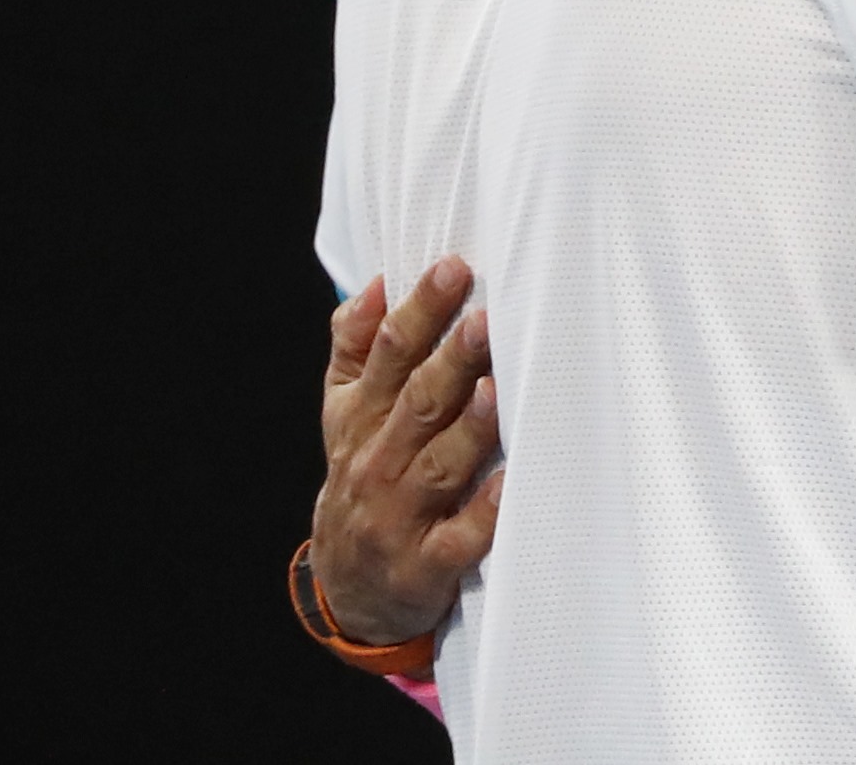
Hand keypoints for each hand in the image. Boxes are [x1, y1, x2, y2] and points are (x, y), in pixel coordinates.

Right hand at [310, 257, 504, 646]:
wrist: (348, 587)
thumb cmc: (364, 476)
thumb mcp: (344, 413)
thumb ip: (355, 349)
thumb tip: (373, 284)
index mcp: (359, 419)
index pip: (388, 356)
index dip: (419, 311)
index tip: (454, 267)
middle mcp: (376, 463)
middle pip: (417, 404)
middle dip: (451, 360)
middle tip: (487, 318)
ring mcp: (401, 516)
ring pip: (439, 465)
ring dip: (468, 428)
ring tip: (495, 388)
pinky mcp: (428, 565)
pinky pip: (461, 536)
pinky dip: (486, 510)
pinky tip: (511, 481)